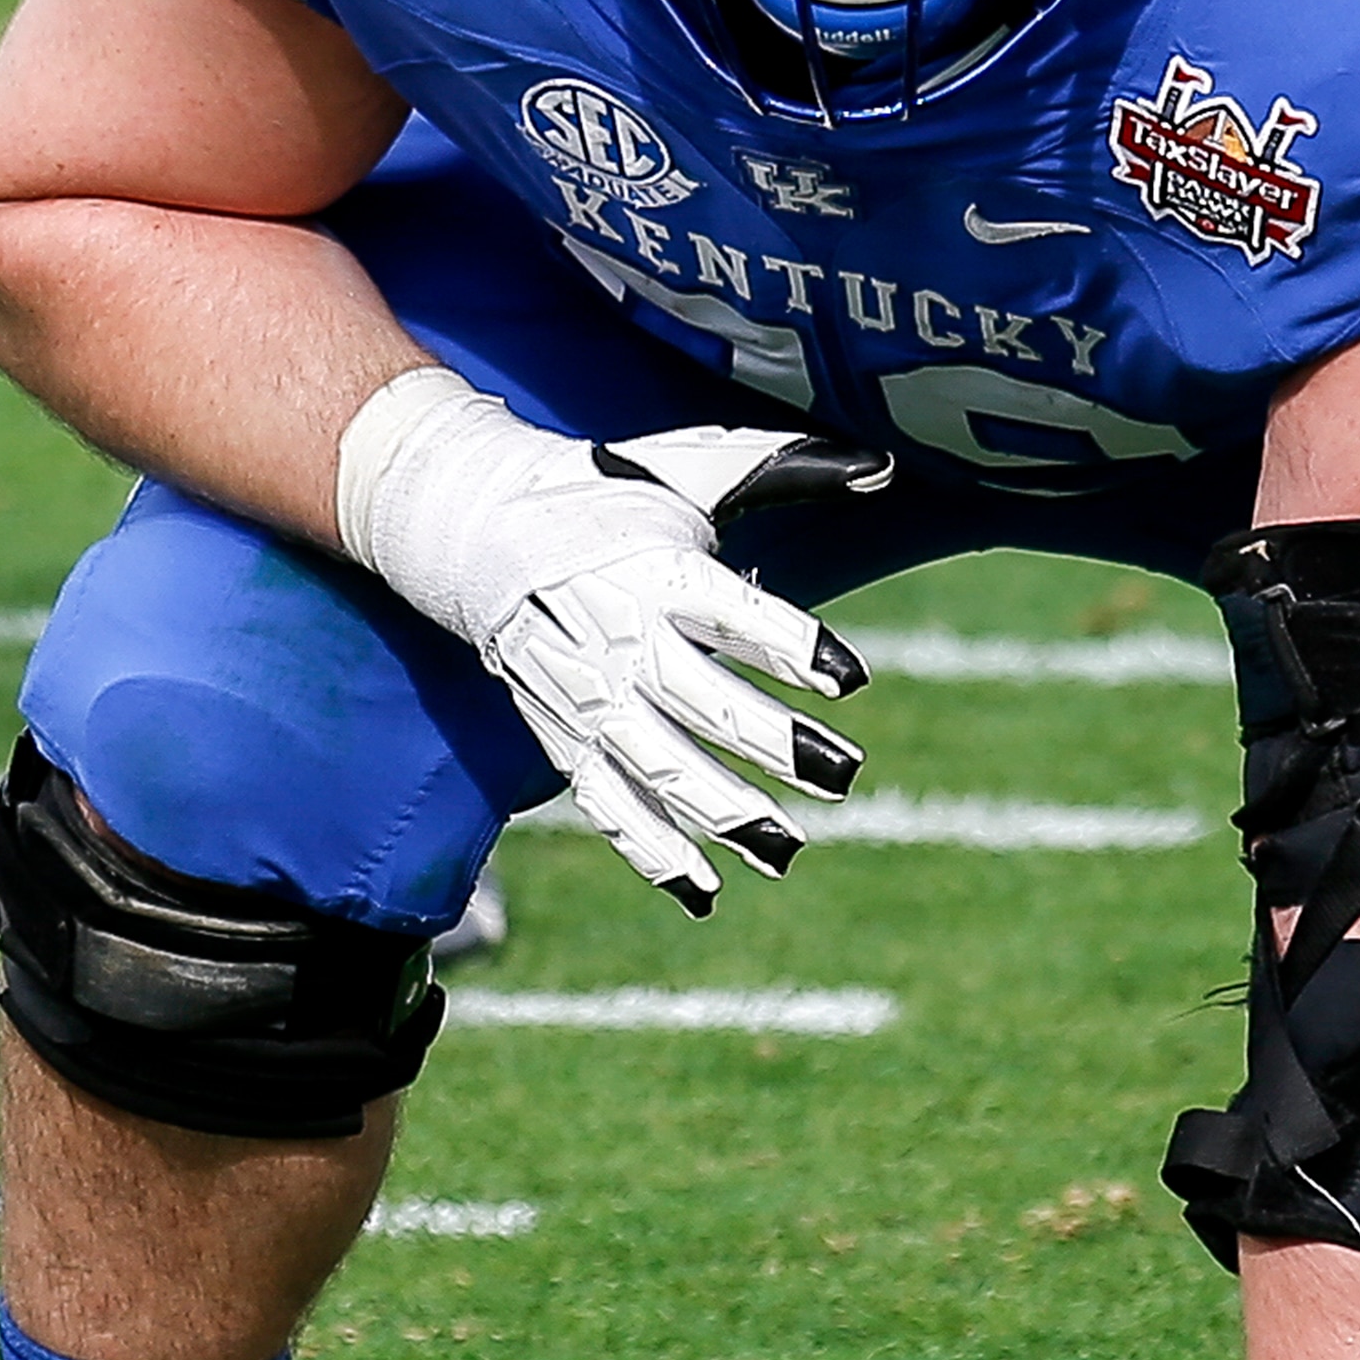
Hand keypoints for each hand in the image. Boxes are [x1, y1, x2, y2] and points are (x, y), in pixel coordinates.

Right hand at [332, 368, 883, 910]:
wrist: (476, 525)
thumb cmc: (608, 492)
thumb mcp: (691, 468)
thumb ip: (786, 471)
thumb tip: (883, 468)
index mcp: (656, 569)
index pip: (732, 613)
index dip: (790, 645)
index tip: (848, 679)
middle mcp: (620, 637)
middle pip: (701, 703)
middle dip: (774, 746)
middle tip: (844, 777)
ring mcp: (587, 696)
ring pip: (657, 767)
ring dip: (723, 814)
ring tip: (790, 850)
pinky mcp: (561, 736)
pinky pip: (607, 805)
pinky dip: (651, 852)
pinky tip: (706, 891)